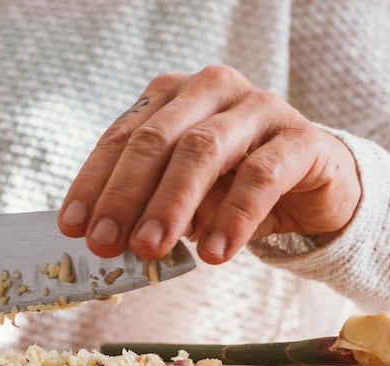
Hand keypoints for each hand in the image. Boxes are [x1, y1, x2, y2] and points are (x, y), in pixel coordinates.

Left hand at [58, 65, 360, 263]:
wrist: (316, 185)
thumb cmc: (236, 187)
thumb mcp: (185, 196)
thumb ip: (149, 207)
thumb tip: (108, 242)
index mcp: (173, 96)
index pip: (123, 136)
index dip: (95, 183)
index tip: (73, 227)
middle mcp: (212, 90)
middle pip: (158, 140)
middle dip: (126, 196)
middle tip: (107, 245)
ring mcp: (259, 107)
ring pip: (204, 150)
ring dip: (171, 204)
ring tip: (151, 249)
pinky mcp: (301, 137)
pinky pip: (261, 175)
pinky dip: (233, 217)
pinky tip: (214, 252)